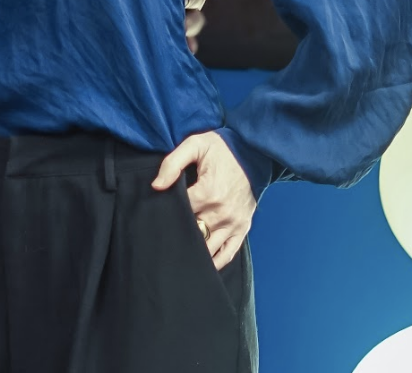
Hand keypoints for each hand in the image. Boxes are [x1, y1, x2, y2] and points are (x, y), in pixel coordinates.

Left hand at [152, 131, 255, 269]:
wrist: (254, 153)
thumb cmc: (222, 149)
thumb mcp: (194, 146)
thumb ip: (172, 164)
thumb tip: (156, 186)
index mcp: (208, 193)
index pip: (180, 212)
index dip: (166, 212)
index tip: (157, 212)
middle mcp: (222, 213)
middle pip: (192, 232)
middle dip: (177, 234)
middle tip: (162, 236)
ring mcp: (233, 224)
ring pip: (208, 248)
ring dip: (193, 250)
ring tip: (177, 253)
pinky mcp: (242, 228)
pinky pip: (228, 253)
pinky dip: (215, 262)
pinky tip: (202, 266)